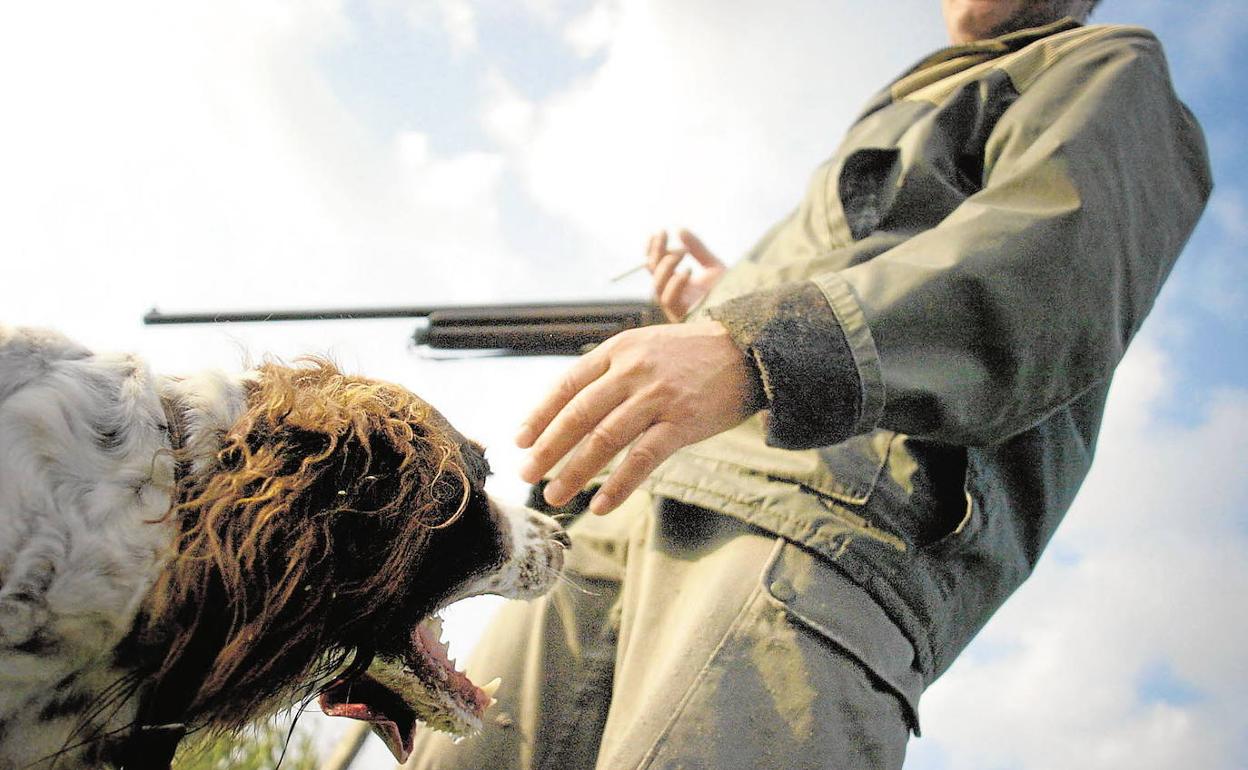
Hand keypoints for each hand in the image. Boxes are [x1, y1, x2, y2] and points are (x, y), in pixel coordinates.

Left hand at [516, 321, 759, 514]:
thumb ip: (611, 372)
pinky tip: (600, 505)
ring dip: (575, 471)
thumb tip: (571, 410)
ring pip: (605, 439)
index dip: (540, 415)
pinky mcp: (683, 423)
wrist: (749, 350)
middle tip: (526, 474)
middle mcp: (633, 371)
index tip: (520, 440)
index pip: (567, 385)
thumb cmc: (692, 355)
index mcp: (619, 351)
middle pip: (579, 414)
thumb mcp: (645, 346)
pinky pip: (643, 458)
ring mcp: (658, 397)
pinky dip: (618, 485)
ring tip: (554, 495)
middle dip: (547, 448)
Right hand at [648, 229, 725, 321]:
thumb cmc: (728, 292)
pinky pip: (668, 299)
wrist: (743, 312)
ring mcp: (676, 308)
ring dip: (666, 266)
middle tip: (664, 235)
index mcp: (677, 285)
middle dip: (656, 253)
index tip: (660, 232)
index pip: (656, 267)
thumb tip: (680, 230)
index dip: (653, 250)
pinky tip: (688, 271)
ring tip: (683, 252)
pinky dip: (675, 283)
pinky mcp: (681, 317)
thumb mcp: (712, 265)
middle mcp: (673, 297)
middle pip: (653, 275)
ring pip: (657, 286)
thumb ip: (697, 249)